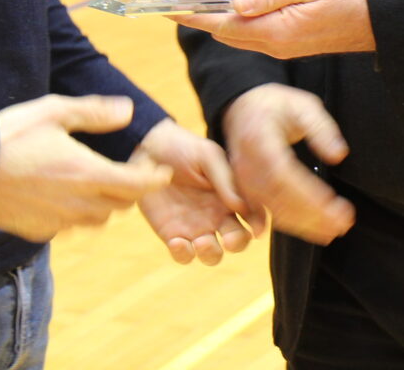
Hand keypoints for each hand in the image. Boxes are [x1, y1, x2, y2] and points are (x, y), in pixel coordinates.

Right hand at [0, 95, 171, 242]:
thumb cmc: (11, 135)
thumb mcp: (55, 111)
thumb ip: (94, 113)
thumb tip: (127, 110)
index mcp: (88, 174)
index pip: (138, 186)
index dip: (155, 179)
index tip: (162, 171)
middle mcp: (77, 204)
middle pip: (121, 205)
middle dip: (130, 190)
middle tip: (128, 171)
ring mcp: (58, 221)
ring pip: (97, 219)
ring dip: (104, 204)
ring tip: (96, 182)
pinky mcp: (38, 230)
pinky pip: (68, 226)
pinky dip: (75, 213)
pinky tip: (63, 194)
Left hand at [133, 119, 255, 263]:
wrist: (145, 148)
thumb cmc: (181, 148)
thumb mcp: (208, 157)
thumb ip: (226, 180)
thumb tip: (243, 207)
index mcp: (230, 195)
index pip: (252, 216)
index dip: (258, 225)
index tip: (255, 229)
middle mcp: (217, 215)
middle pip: (237, 240)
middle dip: (237, 244)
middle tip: (228, 240)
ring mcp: (195, 227)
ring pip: (212, 254)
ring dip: (211, 254)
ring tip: (201, 242)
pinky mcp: (172, 235)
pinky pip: (183, 255)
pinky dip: (183, 254)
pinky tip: (177, 241)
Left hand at [170, 0, 373, 58]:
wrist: (380, 17)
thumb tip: (234, 2)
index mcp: (274, 32)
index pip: (221, 25)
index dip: (193, 16)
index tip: (168, 8)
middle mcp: (274, 44)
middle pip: (228, 28)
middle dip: (218, 4)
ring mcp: (284, 46)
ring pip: (246, 25)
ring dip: (246, 1)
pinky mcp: (293, 41)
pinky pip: (264, 25)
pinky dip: (262, 5)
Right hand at [219, 84, 354, 245]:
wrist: (242, 107)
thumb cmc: (276, 105)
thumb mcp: (302, 105)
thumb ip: (321, 128)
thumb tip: (338, 155)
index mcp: (259, 140)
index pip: (284, 174)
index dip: (310, 195)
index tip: (337, 206)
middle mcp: (246, 164)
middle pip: (279, 198)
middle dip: (312, 216)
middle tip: (343, 224)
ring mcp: (242, 180)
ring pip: (272, 210)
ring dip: (304, 225)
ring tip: (333, 231)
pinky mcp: (244, 190)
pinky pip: (266, 212)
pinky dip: (290, 224)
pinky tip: (311, 231)